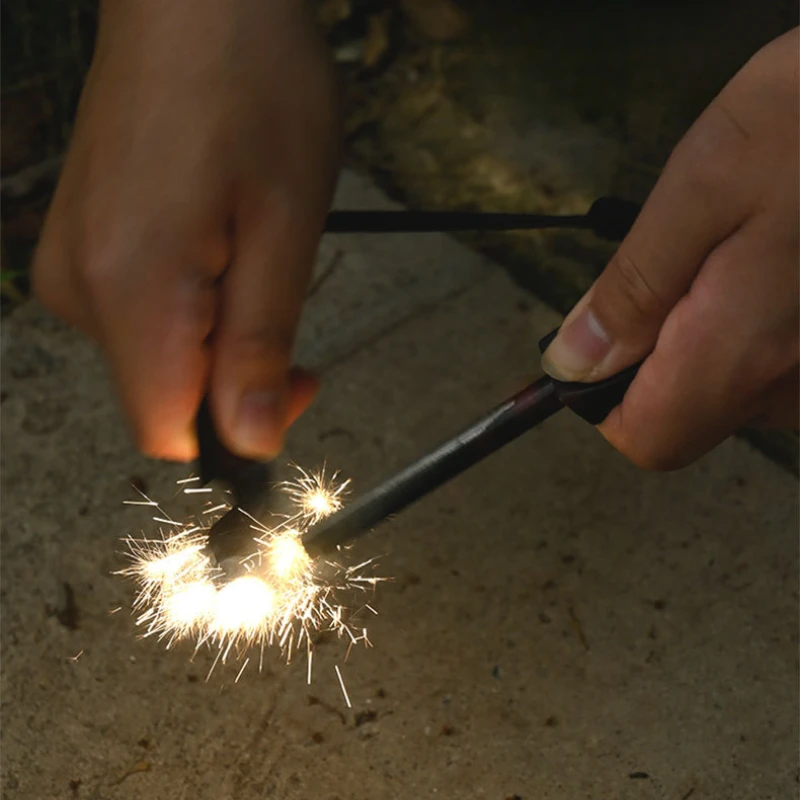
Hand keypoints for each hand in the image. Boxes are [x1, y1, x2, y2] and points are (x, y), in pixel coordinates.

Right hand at [33, 0, 339, 460]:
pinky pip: (138, 316)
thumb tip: (250, 440)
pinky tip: (217, 242)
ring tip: (252, 251)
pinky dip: (190, 307)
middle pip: (163, 396)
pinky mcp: (79, 244)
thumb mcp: (287, 225)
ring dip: (218, 335)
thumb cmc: (254, 86)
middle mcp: (78, 288)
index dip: (236, 431)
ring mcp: (69, 263)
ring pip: (156, 357)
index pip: (167, 431)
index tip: (293, 380)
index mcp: (130, 290)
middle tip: (288, 307)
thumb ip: (261, 343)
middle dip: (236, 377)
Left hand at [542, 28, 797, 469]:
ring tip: (737, 252)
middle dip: (660, 357)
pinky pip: (780, 371)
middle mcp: (796, 388)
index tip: (602, 339)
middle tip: (683, 266)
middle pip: (691, 418)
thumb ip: (633, 289)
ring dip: (709, 339)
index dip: (605, 401)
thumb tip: (572, 363)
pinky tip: (775, 264)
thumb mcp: (701, 188)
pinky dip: (755, 332)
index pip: (649, 440)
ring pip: (737, 395)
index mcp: (744, 353)